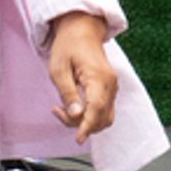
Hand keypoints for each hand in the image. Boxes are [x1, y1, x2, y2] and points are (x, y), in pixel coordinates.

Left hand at [48, 11, 117, 143]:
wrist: (81, 31)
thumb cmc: (68, 46)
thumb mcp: (58, 69)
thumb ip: (68, 93)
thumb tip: (76, 115)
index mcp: (98, 77)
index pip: (96, 109)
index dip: (87, 127)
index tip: (78, 139)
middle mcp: (110, 84)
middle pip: (100, 117)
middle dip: (80, 123)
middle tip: (58, 111)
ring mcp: (112, 87)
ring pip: (103, 116)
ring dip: (85, 121)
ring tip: (63, 109)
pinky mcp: (109, 89)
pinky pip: (103, 110)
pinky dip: (90, 115)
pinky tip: (74, 107)